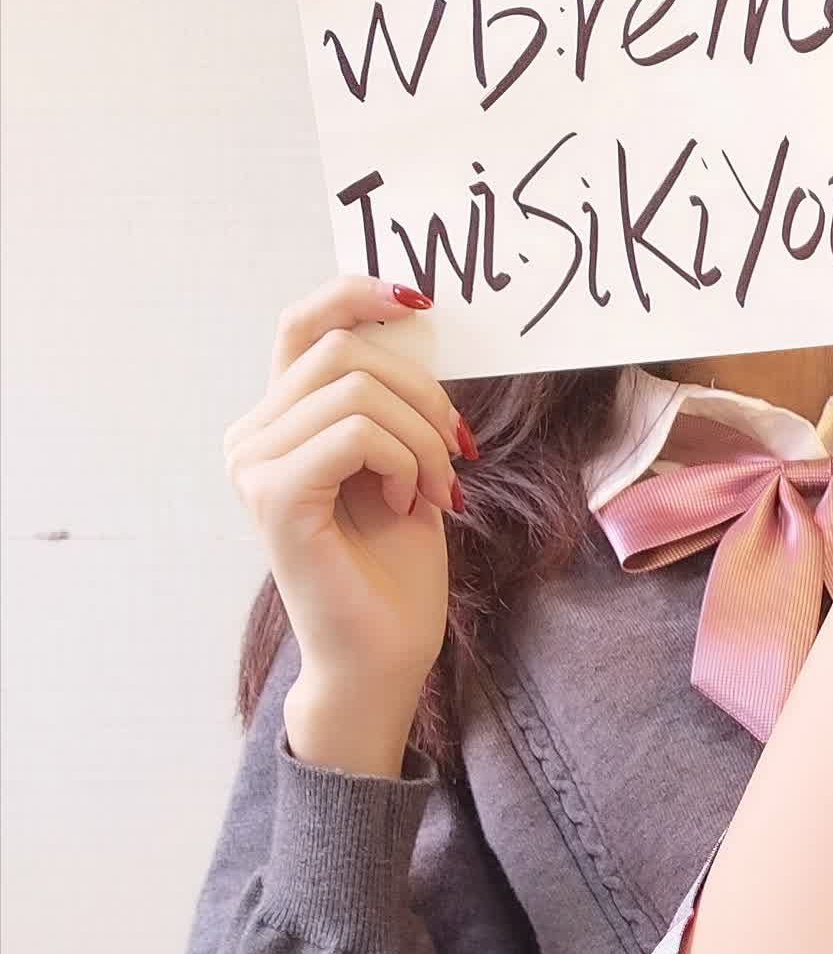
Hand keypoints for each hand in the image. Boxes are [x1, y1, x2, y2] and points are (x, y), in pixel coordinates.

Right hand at [224, 273, 474, 714]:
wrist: (384, 658)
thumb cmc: (396, 573)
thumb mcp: (405, 464)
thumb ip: (392, 402)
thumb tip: (415, 324)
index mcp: (278, 424)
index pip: (304, 325)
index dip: (357, 295)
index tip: (420, 302)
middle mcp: (251, 437)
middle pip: (342, 351)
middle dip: (423, 392)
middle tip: (460, 451)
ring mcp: (254, 465)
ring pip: (356, 390)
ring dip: (423, 437)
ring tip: (438, 492)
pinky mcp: (274, 495)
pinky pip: (354, 432)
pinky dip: (404, 462)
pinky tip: (413, 505)